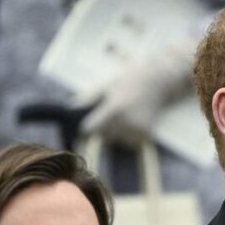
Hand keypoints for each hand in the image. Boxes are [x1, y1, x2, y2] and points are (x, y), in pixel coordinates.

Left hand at [78, 37, 194, 147]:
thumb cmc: (126, 82)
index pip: (90, 128)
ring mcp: (138, 130)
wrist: (156, 82)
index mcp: (114, 109)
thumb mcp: (103, 87)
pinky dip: (126, 135)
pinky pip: (127, 142)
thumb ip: (86, 100)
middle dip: (102, 129)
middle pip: (103, 136)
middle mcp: (127, 122)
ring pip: (115, 141)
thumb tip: (68, 112)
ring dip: (115, 133)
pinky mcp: (146, 136)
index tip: (84, 128)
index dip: (85, 128)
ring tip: (123, 115)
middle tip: (110, 113)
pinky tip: (132, 121)